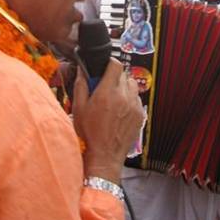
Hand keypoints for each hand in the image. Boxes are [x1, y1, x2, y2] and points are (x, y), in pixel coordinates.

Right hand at [72, 58, 143, 183]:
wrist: (105, 156)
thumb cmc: (89, 133)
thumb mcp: (79, 108)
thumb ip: (81, 86)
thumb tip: (82, 70)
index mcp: (107, 92)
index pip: (115, 65)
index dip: (110, 63)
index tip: (105, 67)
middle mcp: (123, 96)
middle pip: (124, 74)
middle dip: (115, 77)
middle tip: (106, 86)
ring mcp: (134, 106)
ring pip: (132, 85)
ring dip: (124, 87)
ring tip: (115, 97)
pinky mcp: (140, 115)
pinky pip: (137, 99)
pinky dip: (130, 100)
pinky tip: (121, 109)